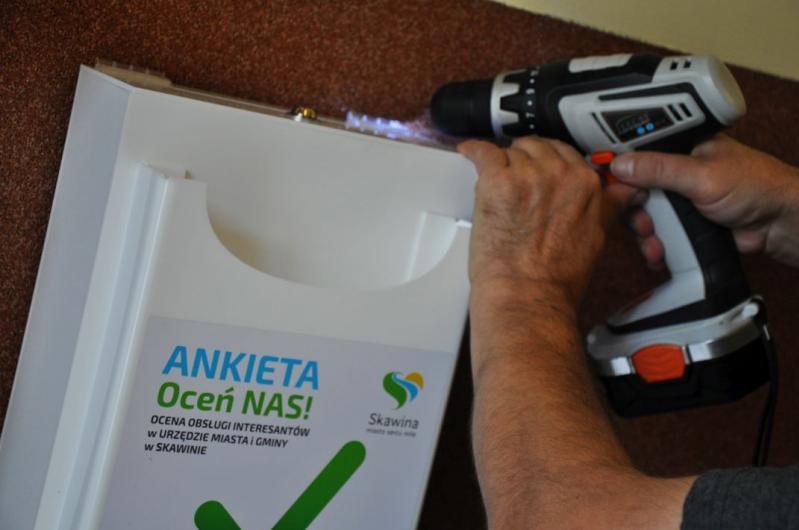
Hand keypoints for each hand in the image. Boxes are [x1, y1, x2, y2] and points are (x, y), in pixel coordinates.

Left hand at [459, 137, 634, 306]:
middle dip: (526, 160)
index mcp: (585, 184)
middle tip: (516, 180)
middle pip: (537, 147)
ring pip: (511, 152)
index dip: (549, 163)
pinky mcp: (496, 181)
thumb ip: (607, 205)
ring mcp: (526, 175)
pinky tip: (468, 152)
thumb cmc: (557, 276)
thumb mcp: (596, 237)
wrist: (527, 293)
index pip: (565, 153)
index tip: (539, 169)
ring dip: (503, 165)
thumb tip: (625, 192)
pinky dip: (473, 151)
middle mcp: (558, 173)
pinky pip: (483, 152)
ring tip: (497, 186)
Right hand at [611, 135, 798, 267]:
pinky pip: (659, 235)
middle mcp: (676, 172)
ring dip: (645, 234)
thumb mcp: (701, 174)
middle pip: (635, 191)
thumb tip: (621, 163)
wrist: (779, 225)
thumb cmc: (755, 186)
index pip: (638, 155)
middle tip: (643, 223)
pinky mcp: (683, 225)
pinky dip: (656, 247)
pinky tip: (661, 254)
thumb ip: (659, 169)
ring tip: (655, 245)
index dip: (620, 173)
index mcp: (679, 148)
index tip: (610, 189)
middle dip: (635, 212)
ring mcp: (679, 200)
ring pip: (645, 217)